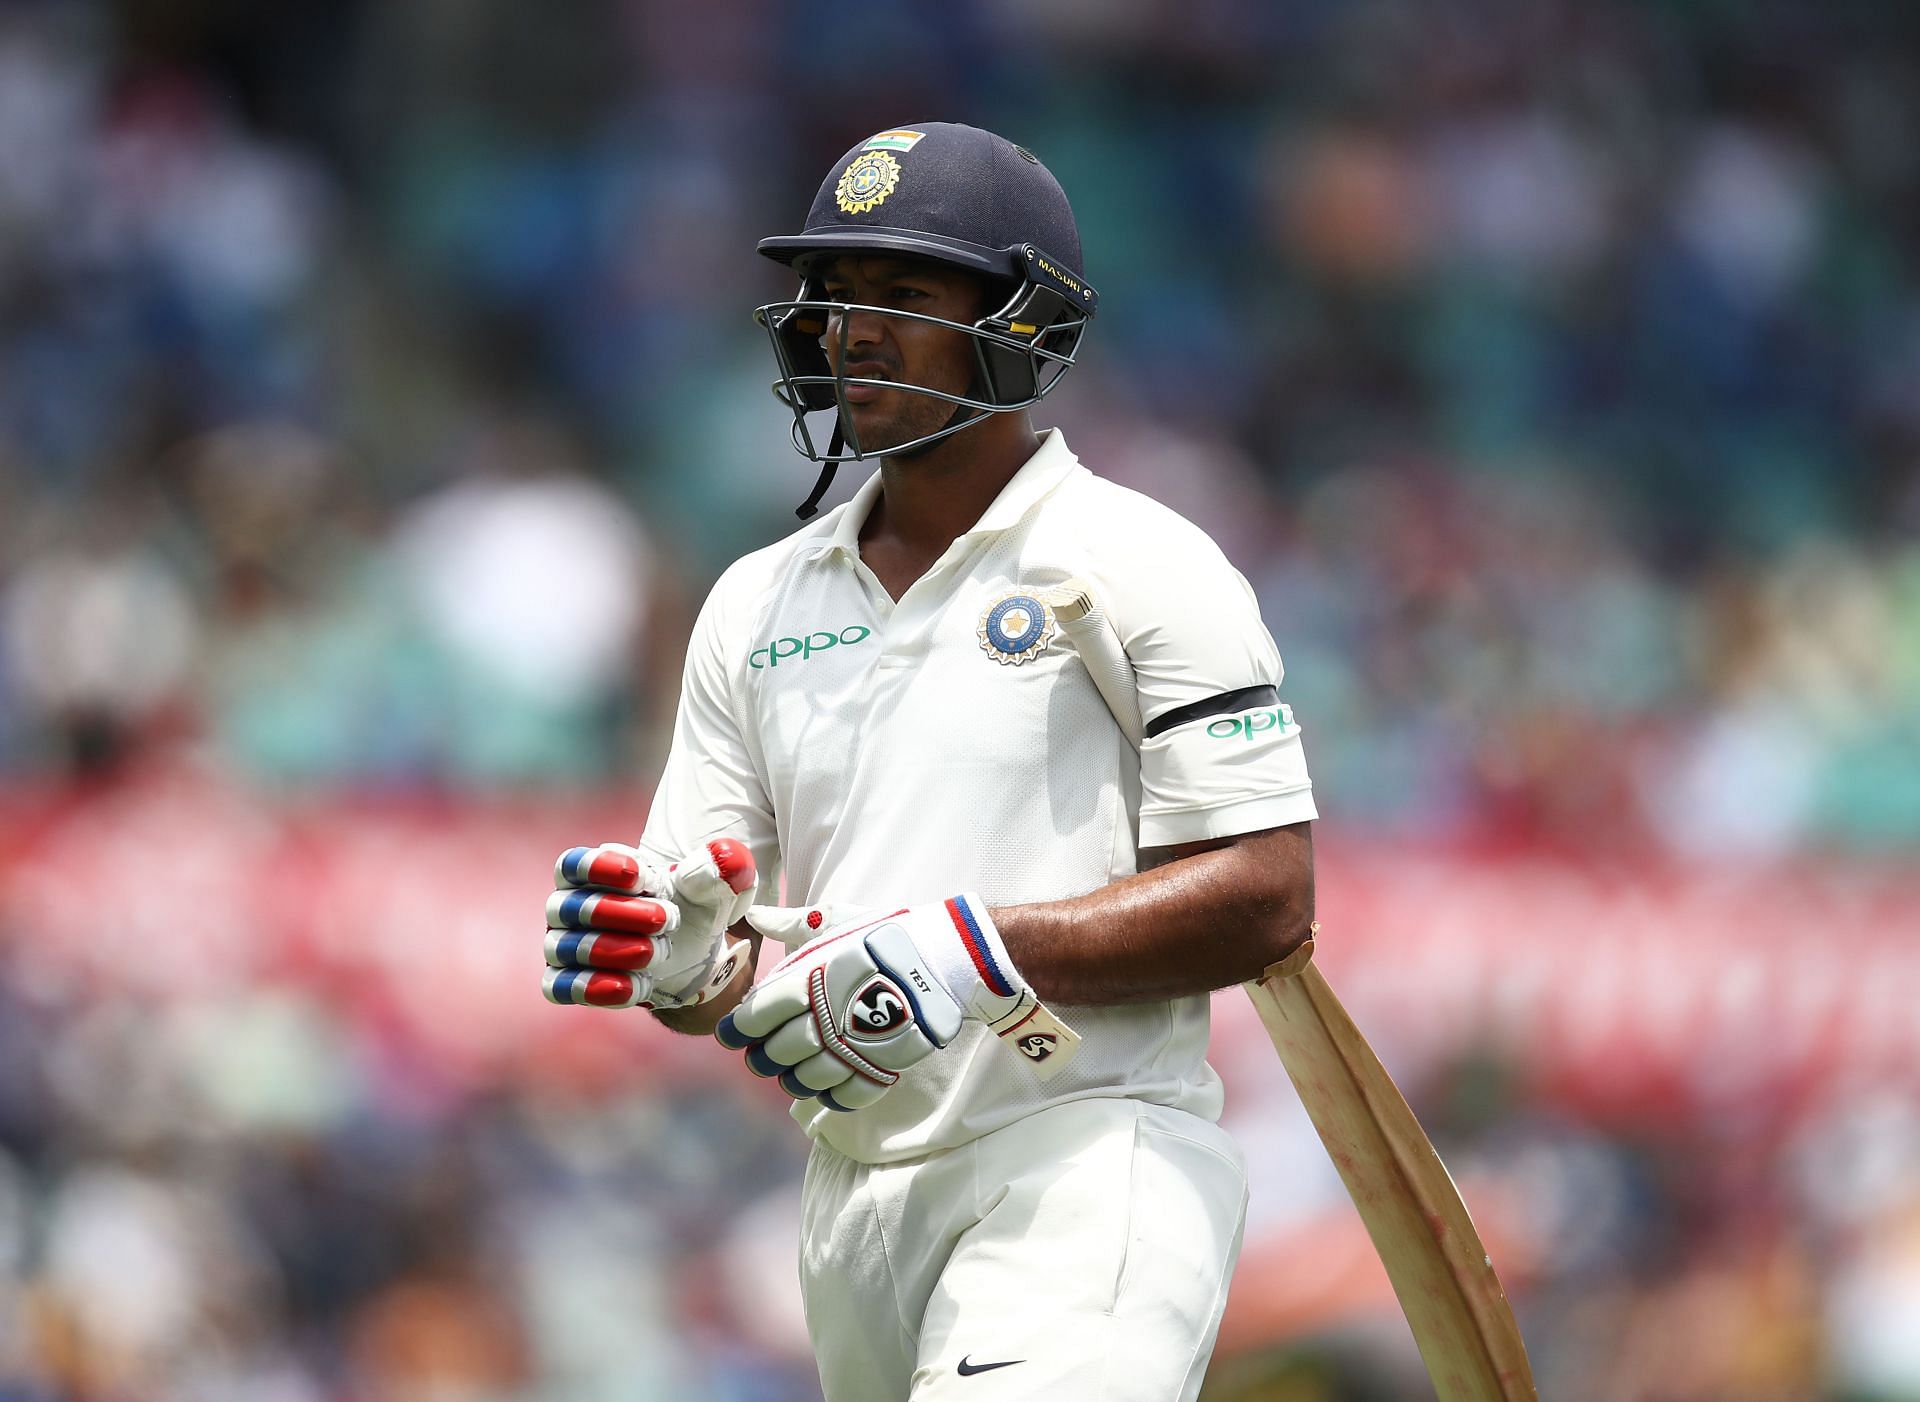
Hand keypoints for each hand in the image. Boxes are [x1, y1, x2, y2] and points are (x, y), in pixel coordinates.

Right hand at [542, 838, 756, 1010]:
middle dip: (619, 913)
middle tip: (666, 919)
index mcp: (592, 872)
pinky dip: (595, 988)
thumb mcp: (709, 888)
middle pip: (570, 907)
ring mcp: (563, 947)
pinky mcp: (567, 983)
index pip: (574, 864)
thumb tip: (722, 856)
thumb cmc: (688, 908)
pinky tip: (634, 987)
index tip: (642, 877)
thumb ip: (714, 869)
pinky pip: (562, 987)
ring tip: (657, 952)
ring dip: (613, 951)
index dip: (602, 868)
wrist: (690, 956)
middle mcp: (567, 907)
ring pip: (566, 949)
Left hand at [715, 896, 1078, 1111]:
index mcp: (806, 981)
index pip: (754, 1017)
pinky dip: (831, 1099)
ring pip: (805, 1081)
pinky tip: (826, 1091)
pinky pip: (845, 1096)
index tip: (730, 1035)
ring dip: (793, 1081)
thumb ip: (793, 924)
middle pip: (775, 1054)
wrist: (944, 957)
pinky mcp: (879, 1066)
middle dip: (762, 1059)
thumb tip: (754, 915)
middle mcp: (822, 1019)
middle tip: (761, 1057)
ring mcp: (851, 1048)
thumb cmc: (885, 935)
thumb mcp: (836, 920)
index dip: (737, 1030)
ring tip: (792, 1075)